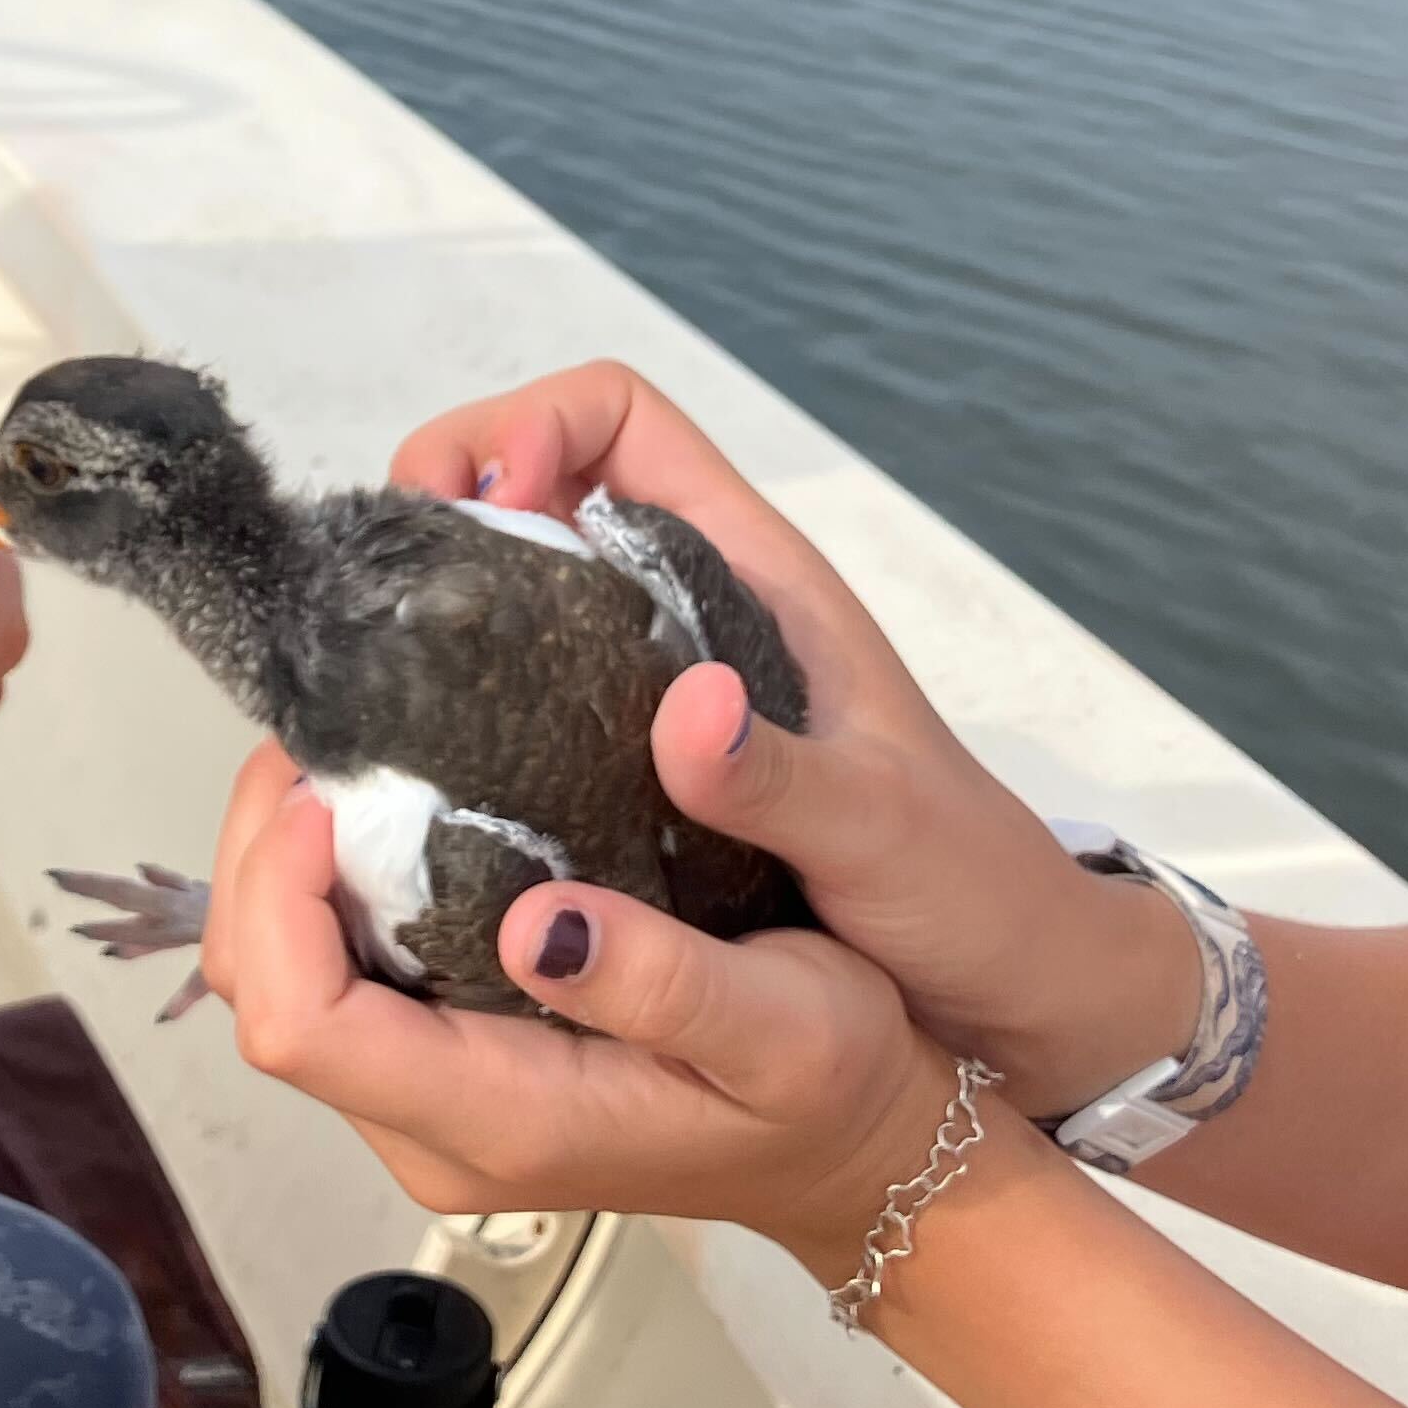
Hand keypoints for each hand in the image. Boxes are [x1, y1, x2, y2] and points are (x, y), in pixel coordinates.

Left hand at [202, 744, 969, 1266]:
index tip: (334, 788)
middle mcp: (434, 1132)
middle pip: (262, 995)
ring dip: (283, 867)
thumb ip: (662, 983)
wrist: (863, 1148)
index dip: (280, 895)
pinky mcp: (448, 1069)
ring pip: (285, 983)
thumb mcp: (790, 1024)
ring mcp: (432, 1106)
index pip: (299, 1025)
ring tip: (343, 756)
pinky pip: (337, 978)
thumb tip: (532, 925)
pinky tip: (381, 808)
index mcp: (499, 1121)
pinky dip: (326, 889)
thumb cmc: (838, 1085)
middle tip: (321, 741)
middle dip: (259, 861)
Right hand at [392, 364, 1197, 1117]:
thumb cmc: (969, 890)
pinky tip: (430, 770)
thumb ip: (779, 775)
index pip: (619, 415)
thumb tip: (686, 707)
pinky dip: (467, 696)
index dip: (530, 424)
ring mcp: (663, 685)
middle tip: (395, 592)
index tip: (481, 506)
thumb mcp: (877, 827)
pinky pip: (529, 688)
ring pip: (523, 584)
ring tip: (387, 673)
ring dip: (446, 597)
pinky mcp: (641, 766)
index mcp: (754, 575)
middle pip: (540, 478)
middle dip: (450, 498)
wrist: (1019, 992)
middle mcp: (696, 607)